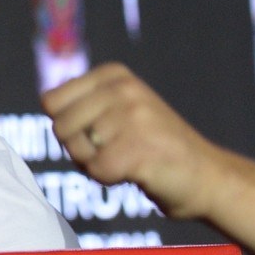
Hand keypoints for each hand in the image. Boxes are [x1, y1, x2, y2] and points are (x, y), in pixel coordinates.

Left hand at [43, 63, 217, 219]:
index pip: (51, 102)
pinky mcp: (140, 147)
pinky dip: (109, 179)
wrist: (208, 176)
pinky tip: (136, 172)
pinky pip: (96, 170)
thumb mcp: (118, 109)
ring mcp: (133, 116)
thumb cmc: (152, 147)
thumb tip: (45, 100)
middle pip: (59, 126)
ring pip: (76, 149)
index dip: (67, 127)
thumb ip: (83, 101)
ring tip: (128, 160)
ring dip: (96, 164)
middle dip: (78, 148)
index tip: (98, 133)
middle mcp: (123, 88)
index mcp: (113, 74)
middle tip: (114, 152)